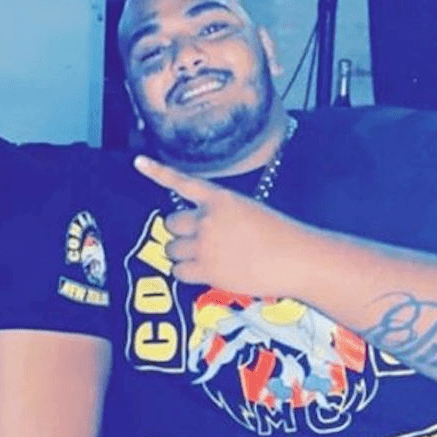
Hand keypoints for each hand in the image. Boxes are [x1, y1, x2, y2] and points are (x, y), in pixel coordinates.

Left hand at [134, 155, 303, 296]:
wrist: (298, 259)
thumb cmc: (280, 235)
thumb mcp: (249, 211)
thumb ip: (220, 215)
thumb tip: (198, 231)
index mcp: (220, 198)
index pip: (182, 182)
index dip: (157, 172)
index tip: (138, 162)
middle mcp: (207, 219)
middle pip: (170, 224)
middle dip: (181, 233)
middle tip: (200, 241)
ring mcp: (204, 245)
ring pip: (171, 249)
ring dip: (183, 254)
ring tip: (207, 258)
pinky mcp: (206, 270)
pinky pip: (178, 272)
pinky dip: (188, 274)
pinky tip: (207, 272)